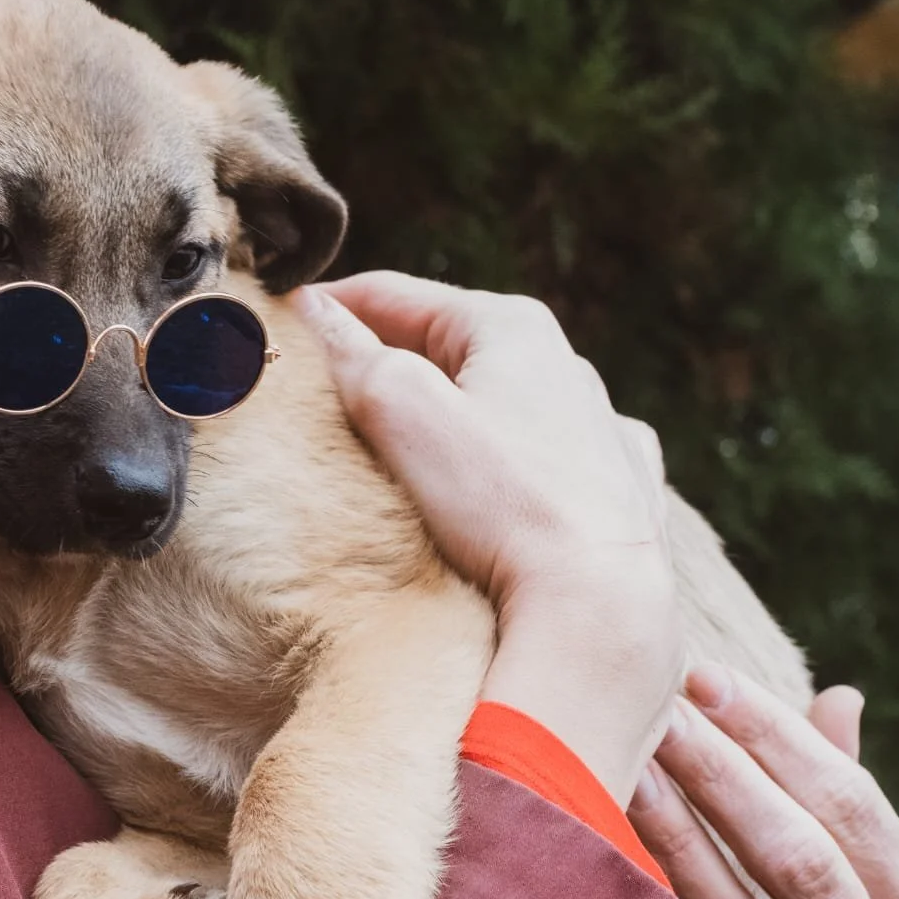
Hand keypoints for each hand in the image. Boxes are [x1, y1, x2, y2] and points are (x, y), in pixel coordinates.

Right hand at [299, 271, 682, 802]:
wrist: (601, 602)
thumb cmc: (501, 504)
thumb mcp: (402, 413)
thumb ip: (352, 355)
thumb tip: (311, 310)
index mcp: (512, 327)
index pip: (395, 296)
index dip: (329, 305)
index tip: (279, 323)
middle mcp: (566, 366)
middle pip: (449, 347)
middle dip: (385, 362)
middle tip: (320, 389)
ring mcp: (601, 428)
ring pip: (501, 402)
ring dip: (447, 414)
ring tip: (396, 447)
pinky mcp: (618, 489)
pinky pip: (547, 458)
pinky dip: (505, 461)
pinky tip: (488, 487)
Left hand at [629, 667, 898, 898]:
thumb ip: (863, 821)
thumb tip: (838, 698)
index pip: (849, 802)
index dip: (772, 733)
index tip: (707, 677)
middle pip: (794, 849)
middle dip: (717, 769)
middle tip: (652, 702)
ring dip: (671, 835)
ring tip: (618, 765)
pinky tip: (605, 868)